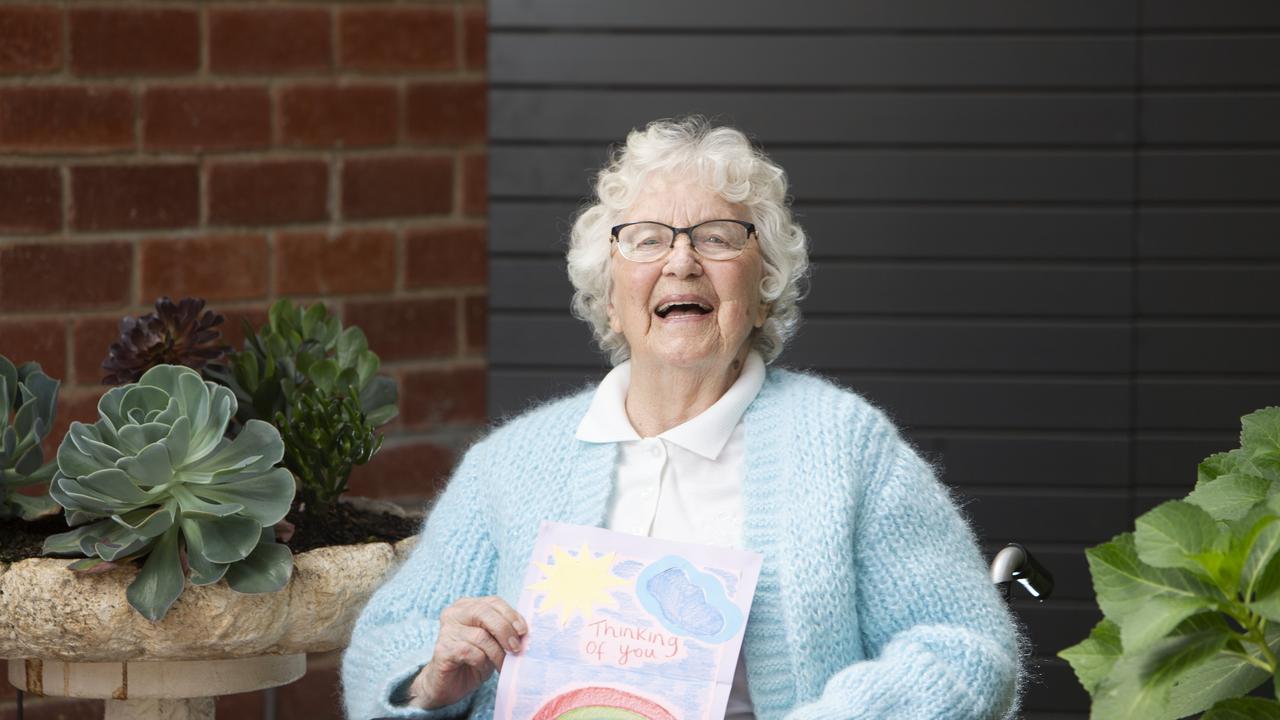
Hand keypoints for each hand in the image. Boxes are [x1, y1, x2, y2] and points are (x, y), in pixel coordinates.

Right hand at [408, 596, 527, 709]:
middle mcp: (454, 613)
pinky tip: (481, 667)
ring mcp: (446, 630)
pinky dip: (482, 662)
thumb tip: (524, 631)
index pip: (493, 601)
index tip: (523, 631)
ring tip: (501, 664)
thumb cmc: (473, 659)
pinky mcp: (443, 649)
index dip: (511, 615)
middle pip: (485, 613)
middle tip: (516, 648)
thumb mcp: (492, 641)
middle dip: (505, 630)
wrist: (449, 684)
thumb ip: (503, 630)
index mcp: (467, 605)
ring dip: (497, 653)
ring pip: (480, 636)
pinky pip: (470, 652)